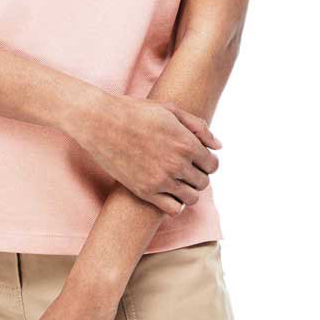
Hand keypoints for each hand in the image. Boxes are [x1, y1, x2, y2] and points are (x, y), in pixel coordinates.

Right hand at [62, 94, 222, 215]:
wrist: (101, 122)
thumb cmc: (135, 111)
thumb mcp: (170, 110)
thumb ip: (199, 127)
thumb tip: (218, 146)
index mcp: (186, 143)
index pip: (212, 164)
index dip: (206, 161)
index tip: (196, 158)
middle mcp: (177, 164)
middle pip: (203, 182)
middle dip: (197, 175)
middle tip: (184, 167)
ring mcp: (161, 180)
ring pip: (191, 198)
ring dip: (188, 190)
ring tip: (176, 179)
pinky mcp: (145, 191)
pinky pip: (172, 209)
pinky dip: (175, 204)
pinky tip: (167, 192)